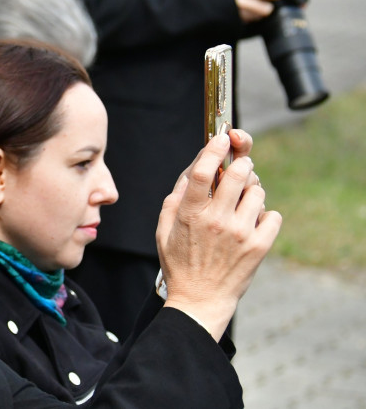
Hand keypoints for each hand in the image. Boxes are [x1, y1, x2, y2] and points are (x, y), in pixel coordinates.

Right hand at [156, 131, 281, 340]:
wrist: (200, 300)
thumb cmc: (180, 262)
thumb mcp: (164, 228)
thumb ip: (176, 197)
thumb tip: (193, 171)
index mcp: (189, 214)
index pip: (202, 171)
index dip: (214, 148)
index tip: (222, 137)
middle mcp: (216, 220)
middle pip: (237, 174)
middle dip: (241, 163)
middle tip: (240, 166)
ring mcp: (240, 233)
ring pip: (258, 192)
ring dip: (252, 191)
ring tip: (242, 204)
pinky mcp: (259, 246)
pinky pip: (273, 215)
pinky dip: (265, 215)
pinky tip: (251, 224)